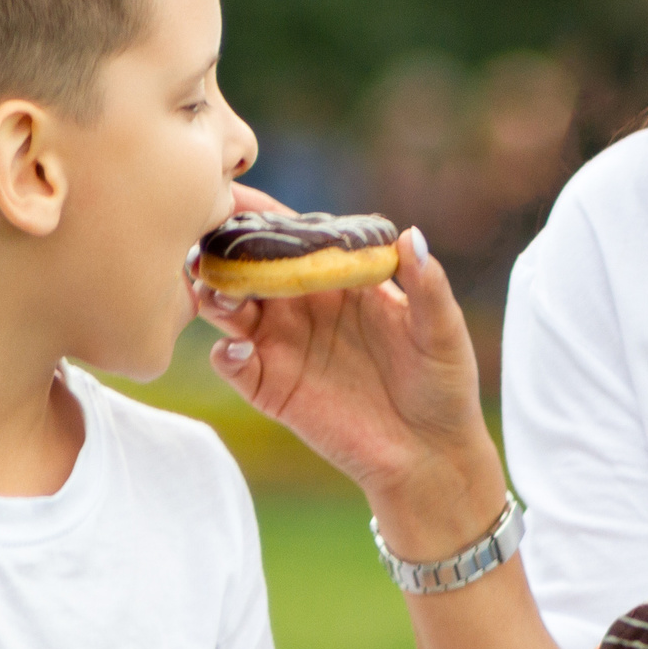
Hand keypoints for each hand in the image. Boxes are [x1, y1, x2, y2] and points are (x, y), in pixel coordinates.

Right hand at [195, 189, 503, 548]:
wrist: (430, 455)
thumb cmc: (442, 384)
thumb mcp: (442, 331)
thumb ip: (426, 285)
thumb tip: (412, 234)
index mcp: (340, 278)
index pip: (295, 236)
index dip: (265, 216)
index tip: (235, 193)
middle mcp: (302, 304)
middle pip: (251, 266)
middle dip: (223, 250)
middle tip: (205, 239)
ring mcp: (282, 345)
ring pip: (231, 308)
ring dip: (215, 294)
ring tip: (215, 292)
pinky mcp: (271, 388)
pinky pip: (234, 364)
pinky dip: (227, 353)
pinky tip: (240, 350)